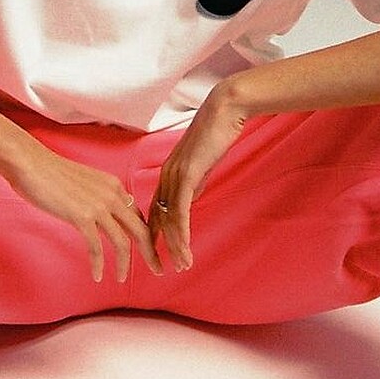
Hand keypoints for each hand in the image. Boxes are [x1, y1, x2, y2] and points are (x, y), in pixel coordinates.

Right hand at [7, 144, 161, 282]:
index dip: (145, 235)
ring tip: (122, 279)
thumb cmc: (49, 172)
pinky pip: (96, 248)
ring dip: (125, 264)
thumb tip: (102, 214)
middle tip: (158, 269)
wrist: (30, 163)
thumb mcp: (84, 182)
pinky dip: (99, 264)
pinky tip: (98, 276)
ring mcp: (99, 206)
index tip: (149, 251)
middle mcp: (112, 195)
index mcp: (114, 186)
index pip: (137, 215)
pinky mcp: (82, 217)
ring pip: (123, 242)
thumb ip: (96, 197)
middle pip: (141, 230)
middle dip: (151, 253)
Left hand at [150, 86, 248, 270]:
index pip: (155, 209)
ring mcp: (175, 175)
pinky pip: (180, 210)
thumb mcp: (204, 163)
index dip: (154, 233)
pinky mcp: (187, 175)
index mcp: (168, 173)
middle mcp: (166, 175)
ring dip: (174, 246)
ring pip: (168, 219)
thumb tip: (192, 198)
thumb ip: (195, 181)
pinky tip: (185, 249)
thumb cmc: (218, 133)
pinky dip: (181, 233)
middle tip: (166, 268)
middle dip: (160, 246)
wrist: (225, 110)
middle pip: (157, 218)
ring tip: (181, 266)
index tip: (155, 253)